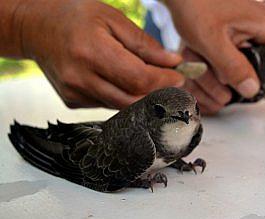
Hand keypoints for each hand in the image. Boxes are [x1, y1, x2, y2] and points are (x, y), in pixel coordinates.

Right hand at [18, 0, 183, 108]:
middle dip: (158, 93)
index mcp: (92, 51)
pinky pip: (108, 105)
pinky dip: (123, 96)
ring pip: (122, 106)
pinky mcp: (73, 102)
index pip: (139, 78)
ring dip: (142, 96)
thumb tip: (172, 62)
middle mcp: (81, 77)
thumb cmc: (74, 16)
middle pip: (133, 99)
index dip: (164, 81)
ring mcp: (75, 93)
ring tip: (151, 80)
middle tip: (171, 82)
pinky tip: (124, 82)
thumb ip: (144, 44)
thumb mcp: (112, 18)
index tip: (179, 77)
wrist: (36, 29)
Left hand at [165, 0, 264, 101]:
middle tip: (263, 95)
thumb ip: (232, 66)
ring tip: (251, 88)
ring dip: (264, 71)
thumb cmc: (195, 8)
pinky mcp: (243, 25)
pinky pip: (255, 47)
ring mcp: (254, 23)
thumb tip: (252, 90)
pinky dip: (251, 63)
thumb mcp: (212, 41)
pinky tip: (237, 74)